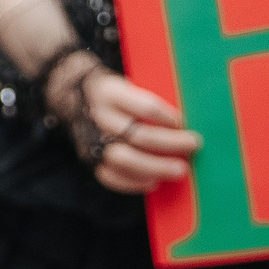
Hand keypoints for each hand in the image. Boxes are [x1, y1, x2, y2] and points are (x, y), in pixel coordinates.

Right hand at [61, 60, 198, 194]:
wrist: (75, 98)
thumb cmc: (117, 95)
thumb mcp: (127, 85)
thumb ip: (148, 102)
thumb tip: (184, 124)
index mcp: (109, 92)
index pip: (144, 106)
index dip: (167, 116)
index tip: (183, 122)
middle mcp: (99, 116)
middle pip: (138, 135)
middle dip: (170, 144)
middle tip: (193, 145)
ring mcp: (92, 140)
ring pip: (124, 159)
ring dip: (156, 167)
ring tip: (179, 170)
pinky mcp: (89, 159)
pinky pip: (111, 176)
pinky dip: (134, 183)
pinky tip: (154, 182)